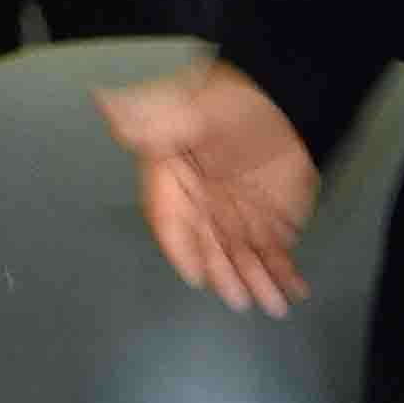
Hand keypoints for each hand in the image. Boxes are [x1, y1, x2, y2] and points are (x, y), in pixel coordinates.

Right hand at [101, 58, 316, 315]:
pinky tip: (295, 290)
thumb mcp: (190, 106)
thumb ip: (156, 119)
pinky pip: (274, 254)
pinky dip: (285, 274)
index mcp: (172, 182)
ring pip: (242, 258)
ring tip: (275, 305)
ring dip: (257, 283)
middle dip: (224, 277)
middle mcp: (200, 209)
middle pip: (207, 249)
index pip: (169, 220)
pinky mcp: (269, 225)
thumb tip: (107, 105)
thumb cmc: (229, 100)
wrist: (281, 97)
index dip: (181, 249)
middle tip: (239, 299)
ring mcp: (235, 221)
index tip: (195, 275)